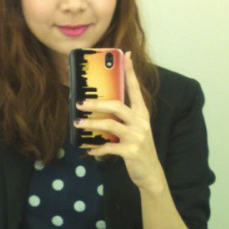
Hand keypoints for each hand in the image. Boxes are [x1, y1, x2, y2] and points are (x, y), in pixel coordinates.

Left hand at [74, 52, 162, 189]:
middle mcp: (140, 122)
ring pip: (110, 125)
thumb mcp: (135, 130)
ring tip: (78, 123)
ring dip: (91, 124)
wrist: (150, 173)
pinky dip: (97, 148)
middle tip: (80, 103)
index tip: (126, 55)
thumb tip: (100, 109)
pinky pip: (109, 147)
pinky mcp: (130, 151)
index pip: (136, 89)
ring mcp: (136, 137)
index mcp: (142, 114)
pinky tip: (89, 149)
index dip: (130, 73)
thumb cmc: (139, 148)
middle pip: (117, 106)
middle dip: (96, 104)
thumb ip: (122, 118)